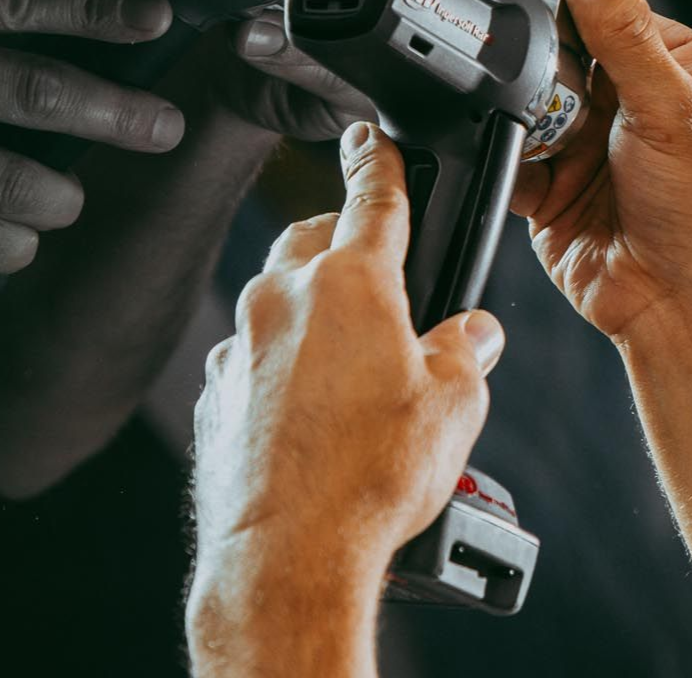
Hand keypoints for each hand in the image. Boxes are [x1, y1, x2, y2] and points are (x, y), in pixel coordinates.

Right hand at [0, 0, 184, 272]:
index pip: (22, 0)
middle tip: (166, 128)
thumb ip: (27, 24)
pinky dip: (13, 241)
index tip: (158, 16)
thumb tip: (141, 21)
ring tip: (70, 200)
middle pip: (35, 90)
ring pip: (5, 178)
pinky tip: (26, 237)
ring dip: (55, 195)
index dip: (90, 6)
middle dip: (112, 113)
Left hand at [187, 122, 503, 650]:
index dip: (377, 158)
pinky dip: (278, 358)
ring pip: (277, 292)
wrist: (286, 555)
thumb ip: (467, 349)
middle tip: (379, 278)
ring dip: (311, 304)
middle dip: (343, 239)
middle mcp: (286, 297)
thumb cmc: (368, 477)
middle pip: (314, 236)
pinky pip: (250, 350)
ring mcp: (243, 341)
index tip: (370, 137)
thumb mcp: (455, 404)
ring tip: (352, 359)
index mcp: (352, 282)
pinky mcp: (217, 389)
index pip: (372, 195)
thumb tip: (475, 334)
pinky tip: (308, 405)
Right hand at [512, 0, 691, 343]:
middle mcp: (627, 101)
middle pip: (554, 56)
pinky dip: (507, 161)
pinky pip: (508, 157)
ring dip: (524, 120)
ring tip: (547, 141)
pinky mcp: (552, 188)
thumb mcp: (669, 106)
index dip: (565, 7)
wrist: (682, 311)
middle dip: (541, 75)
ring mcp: (587, 145)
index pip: (601, 9)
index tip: (532, 4)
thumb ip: (621, 29)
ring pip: (525, 105)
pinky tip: (528, 169)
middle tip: (554, 98)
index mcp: (670, 65)